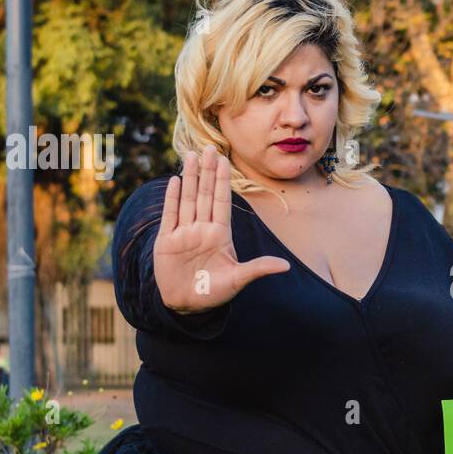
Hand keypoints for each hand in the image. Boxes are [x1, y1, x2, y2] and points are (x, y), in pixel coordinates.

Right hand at [154, 145, 290, 313]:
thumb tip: (285, 267)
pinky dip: (171, 198)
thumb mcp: (238, 280)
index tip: (224, 159)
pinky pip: (170, 214)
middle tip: (208, 147)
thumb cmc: (214, 293)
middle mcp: (202, 229)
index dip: (222, 180)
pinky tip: (174, 180)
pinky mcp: (167, 240)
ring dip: (188, 178)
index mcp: (220, 234)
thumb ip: (258, 269)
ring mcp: (184, 233)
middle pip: (204, 194)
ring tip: (190, 156)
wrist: (187, 306)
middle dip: (206, 171)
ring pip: (187, 199)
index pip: (222, 201)